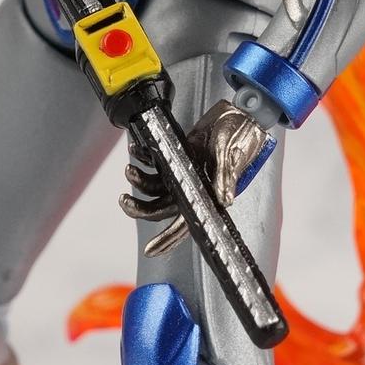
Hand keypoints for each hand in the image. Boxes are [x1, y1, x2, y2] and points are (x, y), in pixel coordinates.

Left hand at [121, 100, 273, 257]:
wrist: (238, 114)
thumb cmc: (239, 133)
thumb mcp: (232, 152)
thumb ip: (225, 175)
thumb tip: (225, 200)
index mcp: (206, 194)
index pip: (185, 223)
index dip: (168, 239)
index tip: (150, 250)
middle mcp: (192, 188)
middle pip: (161, 209)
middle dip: (139, 208)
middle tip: (124, 200)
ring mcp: (183, 173)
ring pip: (154, 188)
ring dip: (138, 180)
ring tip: (130, 168)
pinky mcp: (178, 157)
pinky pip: (154, 164)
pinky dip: (143, 158)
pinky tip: (137, 149)